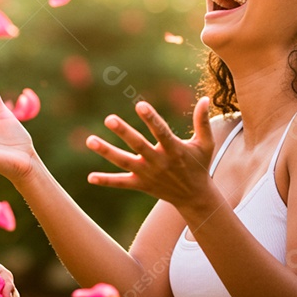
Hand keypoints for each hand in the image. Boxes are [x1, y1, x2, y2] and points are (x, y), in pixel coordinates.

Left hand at [86, 96, 215, 205]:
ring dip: (107, 152)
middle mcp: (159, 162)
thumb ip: (203, 122)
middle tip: (109, 119)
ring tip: (90, 140)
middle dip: (124, 132)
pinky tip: (90, 177)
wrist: (194, 197)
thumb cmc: (199, 165)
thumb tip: (206, 98)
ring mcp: (148, 174)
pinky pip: (121, 183)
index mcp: (174, 150)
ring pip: (124, 162)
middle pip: (138, 145)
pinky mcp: (140, 185)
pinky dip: (106, 181)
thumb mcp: (206, 144)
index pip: (161, 132)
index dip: (151, 118)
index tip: (140, 105)